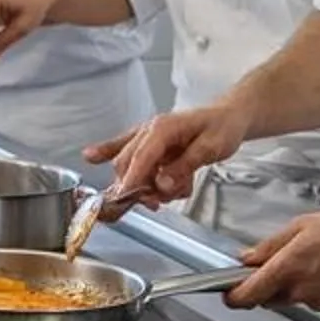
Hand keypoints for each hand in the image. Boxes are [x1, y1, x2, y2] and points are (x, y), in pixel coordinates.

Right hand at [86, 105, 247, 209]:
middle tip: (157, 203)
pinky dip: (108, 153)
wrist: (228, 117)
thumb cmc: (222, 128)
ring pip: (130, 165)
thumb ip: (185, 166)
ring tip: (176, 188)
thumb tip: (161, 184)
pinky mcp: (148, 143)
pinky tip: (91, 156)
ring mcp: (146, 136)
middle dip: (138, 187)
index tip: (126, 197)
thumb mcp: (211, 148)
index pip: (141, 156)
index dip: (133, 179)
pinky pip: (125, 150)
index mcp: (164, 128)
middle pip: (128, 162)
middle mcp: (150, 130)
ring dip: (146, 184)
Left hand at [230, 210, 319, 310]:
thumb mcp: (303, 226)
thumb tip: (247, 258)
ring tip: (313, 259)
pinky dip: (314, 287)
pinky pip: (314, 299)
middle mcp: (302, 290)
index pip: (250, 294)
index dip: (234, 297)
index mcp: (289, 268)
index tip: (228, 294)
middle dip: (266, 286)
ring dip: (293, 285)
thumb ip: (271, 245)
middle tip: (277, 263)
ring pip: (293, 299)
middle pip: (269, 298)